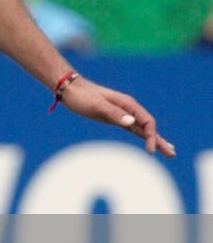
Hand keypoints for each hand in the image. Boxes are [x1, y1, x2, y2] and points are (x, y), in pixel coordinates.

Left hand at [60, 76, 174, 155]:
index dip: (152, 137)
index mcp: (127, 104)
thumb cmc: (82, 96)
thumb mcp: (97, 105)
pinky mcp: (115, 117)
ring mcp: (122, 113)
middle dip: (160, 139)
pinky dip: (142, 135)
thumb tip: (132, 123)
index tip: (150, 151)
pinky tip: (147, 141)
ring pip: (143, 128)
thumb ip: (114, 114)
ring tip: (167, 150)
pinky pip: (133, 128)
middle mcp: (128, 108)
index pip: (147, 122)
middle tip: (172, 153)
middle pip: (149, 125)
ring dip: (154, 139)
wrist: (69, 88)